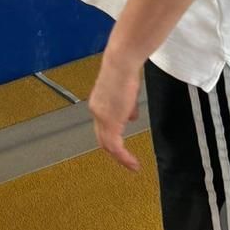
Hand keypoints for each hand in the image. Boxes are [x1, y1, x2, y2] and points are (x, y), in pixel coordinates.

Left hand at [88, 45, 142, 171]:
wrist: (121, 63)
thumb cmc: (124, 71)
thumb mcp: (126, 93)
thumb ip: (126, 107)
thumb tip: (130, 117)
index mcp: (98, 104)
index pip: (103, 127)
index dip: (113, 139)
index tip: (122, 147)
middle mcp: (96, 111)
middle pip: (102, 139)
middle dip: (115, 153)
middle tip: (127, 162)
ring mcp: (101, 117)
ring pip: (108, 145)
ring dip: (121, 158)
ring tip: (132, 166)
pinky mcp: (110, 122)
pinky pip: (115, 146)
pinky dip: (123, 157)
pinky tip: (132, 162)